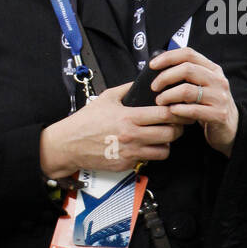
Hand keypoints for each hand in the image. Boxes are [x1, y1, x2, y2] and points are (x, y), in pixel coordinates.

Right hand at [40, 81, 186, 177]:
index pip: (165, 114)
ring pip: (164, 151)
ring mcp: (130, 152)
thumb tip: (140, 82)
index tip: (177, 109)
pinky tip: (144, 146)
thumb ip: (126, 89)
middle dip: (177, 129)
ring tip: (161, 138)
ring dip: (166, 144)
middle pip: (170, 134)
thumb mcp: (105, 98)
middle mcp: (132, 136)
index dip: (177, 111)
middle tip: (175, 125)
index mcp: (129, 117)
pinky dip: (150, 154)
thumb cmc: (84, 122)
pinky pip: (148, 160)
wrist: (68, 144)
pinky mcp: (126, 164)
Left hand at [147, 47, 238, 156]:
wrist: (229, 127)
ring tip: (160, 101)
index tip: (152, 65)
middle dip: (165, 77)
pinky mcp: (218, 114)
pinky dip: (178, 110)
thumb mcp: (202, 85)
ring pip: (187, 90)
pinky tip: (171, 111)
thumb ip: (187, 75)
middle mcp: (218, 80)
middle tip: (154, 87)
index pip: (189, 54)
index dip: (168, 57)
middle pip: (187, 69)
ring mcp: (219, 97)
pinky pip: (193, 110)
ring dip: (168, 95)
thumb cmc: (208, 105)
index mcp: (213, 69)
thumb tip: (159, 65)